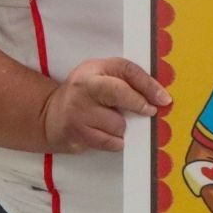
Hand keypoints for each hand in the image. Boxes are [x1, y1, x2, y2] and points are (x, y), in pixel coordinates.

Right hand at [39, 57, 170, 153]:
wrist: (49, 114)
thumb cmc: (86, 93)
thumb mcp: (102, 75)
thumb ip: (127, 79)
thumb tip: (159, 95)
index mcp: (93, 70)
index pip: (126, 70)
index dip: (148, 85)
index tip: (164, 98)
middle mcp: (83, 89)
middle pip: (120, 93)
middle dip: (139, 104)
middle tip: (149, 111)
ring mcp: (78, 113)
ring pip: (118, 124)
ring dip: (122, 127)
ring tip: (111, 121)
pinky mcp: (76, 136)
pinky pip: (110, 143)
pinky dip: (115, 141)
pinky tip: (106, 133)